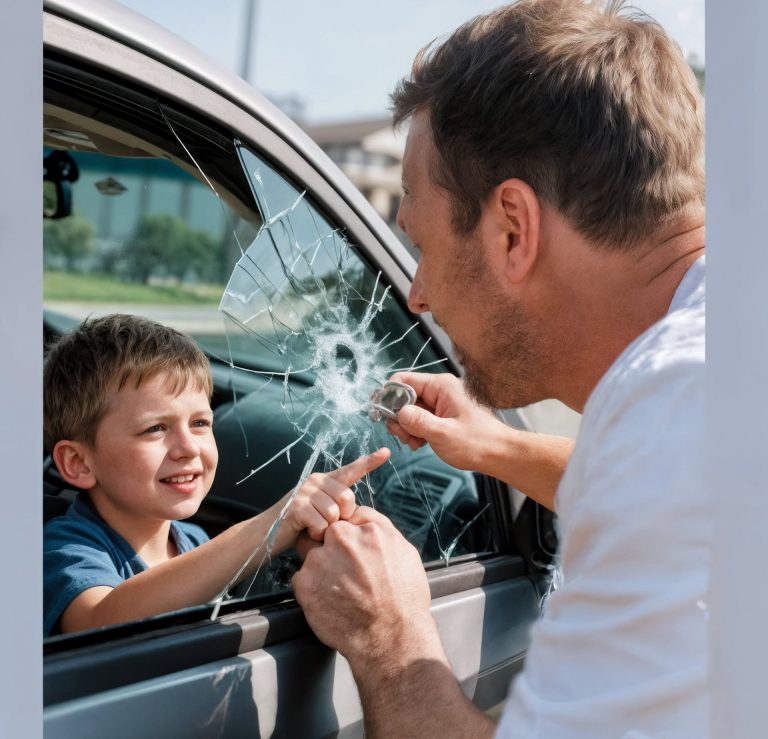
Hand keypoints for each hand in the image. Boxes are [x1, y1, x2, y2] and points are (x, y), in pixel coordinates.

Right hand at [278, 448, 390, 548]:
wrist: (264, 535)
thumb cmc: (297, 527)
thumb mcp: (320, 513)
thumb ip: (336, 506)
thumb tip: (353, 509)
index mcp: (324, 480)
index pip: (351, 469)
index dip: (370, 462)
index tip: (386, 452)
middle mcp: (315, 481)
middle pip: (348, 498)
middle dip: (342, 518)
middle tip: (325, 524)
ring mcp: (305, 491)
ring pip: (335, 514)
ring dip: (326, 529)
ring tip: (311, 528)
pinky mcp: (297, 506)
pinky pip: (322, 524)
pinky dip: (316, 534)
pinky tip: (305, 532)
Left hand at [292, 506, 434, 664]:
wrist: (392, 638)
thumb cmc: (403, 599)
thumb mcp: (404, 552)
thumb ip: (380, 528)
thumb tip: (361, 517)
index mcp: (367, 529)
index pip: (347, 519)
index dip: (348, 536)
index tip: (352, 551)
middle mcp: (341, 540)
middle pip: (326, 534)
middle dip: (332, 548)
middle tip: (345, 572)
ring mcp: (320, 561)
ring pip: (313, 556)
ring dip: (321, 569)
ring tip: (341, 592)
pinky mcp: (305, 584)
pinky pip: (303, 579)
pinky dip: (312, 589)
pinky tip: (331, 602)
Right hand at [386, 372, 507, 471]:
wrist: (499, 454)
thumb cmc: (478, 443)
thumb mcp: (444, 433)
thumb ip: (418, 421)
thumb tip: (398, 413)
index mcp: (441, 386)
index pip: (403, 380)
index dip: (389, 397)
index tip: (384, 416)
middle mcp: (440, 390)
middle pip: (404, 396)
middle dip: (399, 417)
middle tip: (404, 436)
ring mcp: (441, 403)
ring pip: (410, 409)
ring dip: (407, 427)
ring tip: (415, 443)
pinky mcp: (442, 415)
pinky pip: (419, 418)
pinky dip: (415, 431)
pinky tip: (420, 443)